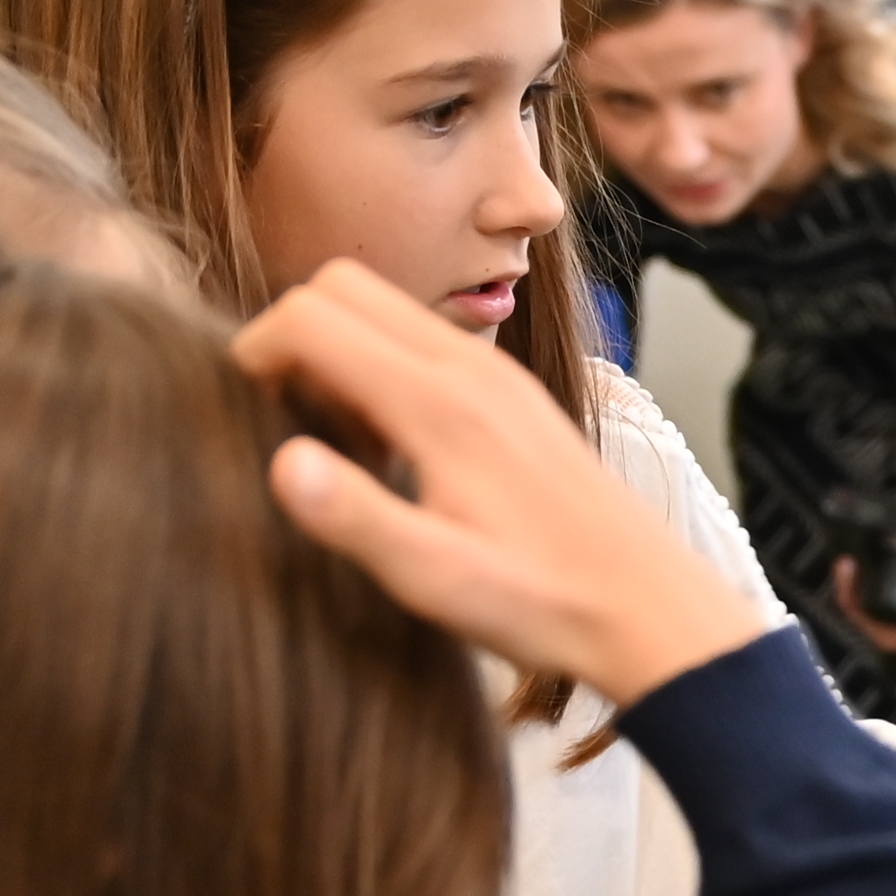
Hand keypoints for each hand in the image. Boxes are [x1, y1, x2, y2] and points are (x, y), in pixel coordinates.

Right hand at [241, 264, 755, 707]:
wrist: (651, 609)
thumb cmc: (544, 604)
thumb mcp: (436, 579)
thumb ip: (354, 517)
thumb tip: (281, 460)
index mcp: (438, 402)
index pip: (310, 315)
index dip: (253, 350)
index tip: (243, 410)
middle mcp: (471, 367)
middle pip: (345, 286)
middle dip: (293, 334)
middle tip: (289, 419)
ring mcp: (499, 375)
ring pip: (388, 309)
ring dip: (340, 349)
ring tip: (342, 444)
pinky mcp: (516, 395)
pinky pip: (428, 342)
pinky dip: (386, 367)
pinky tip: (396, 451)